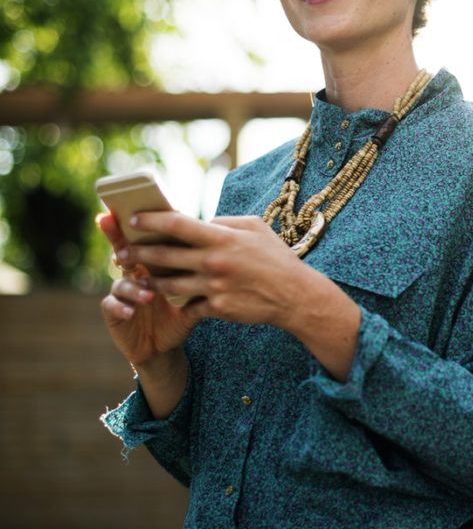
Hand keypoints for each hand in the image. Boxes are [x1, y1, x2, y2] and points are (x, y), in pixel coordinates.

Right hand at [97, 213, 197, 366]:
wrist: (165, 346)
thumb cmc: (181, 313)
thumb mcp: (194, 292)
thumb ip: (203, 272)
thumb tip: (225, 249)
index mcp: (153, 263)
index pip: (146, 239)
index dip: (139, 225)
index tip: (135, 210)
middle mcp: (134, 273)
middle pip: (123, 250)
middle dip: (118, 239)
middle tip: (120, 234)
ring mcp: (121, 292)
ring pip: (122, 281)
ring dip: (134, 286)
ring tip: (149, 295)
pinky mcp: (114, 312)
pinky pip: (111, 305)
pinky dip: (120, 306)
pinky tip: (130, 311)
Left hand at [115, 211, 362, 381]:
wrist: (294, 295)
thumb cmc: (275, 257)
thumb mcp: (255, 227)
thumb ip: (225, 222)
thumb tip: (202, 221)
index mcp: (222, 238)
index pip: (176, 224)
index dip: (150, 220)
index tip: (133, 219)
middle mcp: (214, 262)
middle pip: (163, 256)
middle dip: (137, 253)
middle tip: (120, 252)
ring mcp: (214, 287)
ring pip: (169, 284)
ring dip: (150, 280)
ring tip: (138, 277)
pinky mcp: (217, 309)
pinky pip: (189, 305)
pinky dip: (179, 301)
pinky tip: (169, 299)